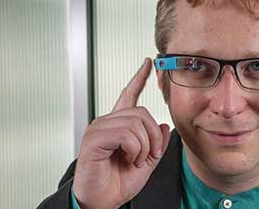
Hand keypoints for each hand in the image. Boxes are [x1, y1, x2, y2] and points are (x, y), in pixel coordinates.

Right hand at [72, 58, 170, 208]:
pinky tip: (127, 158)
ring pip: (136, 123)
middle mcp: (108, 122)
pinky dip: (134, 149)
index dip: (139, 78)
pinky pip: (126, 134)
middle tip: (149, 155)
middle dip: (153, 136)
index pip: (129, 94)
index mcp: (120, 126)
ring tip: (135, 160)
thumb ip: (156, 142)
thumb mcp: (146, 161)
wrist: (102, 201)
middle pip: (142, 112)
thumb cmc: (118, 182)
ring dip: (144, 146)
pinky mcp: (94, 138)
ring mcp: (100, 128)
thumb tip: (163, 124)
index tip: (148, 63)